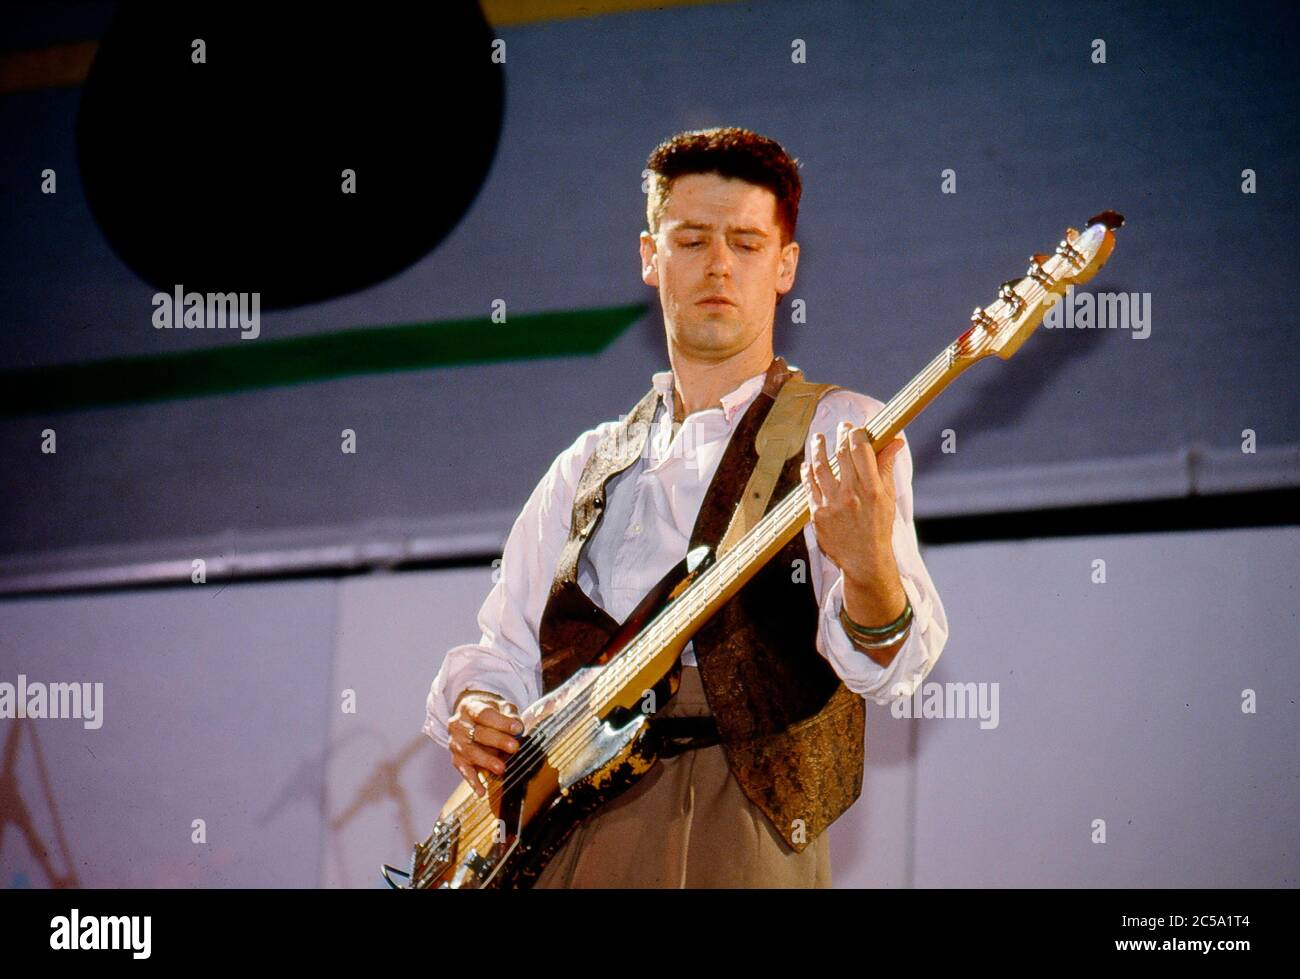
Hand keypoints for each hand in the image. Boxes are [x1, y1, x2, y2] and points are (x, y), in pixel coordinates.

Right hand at [449, 691, 523, 797]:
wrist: (469, 718)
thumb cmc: (490, 713)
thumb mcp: (501, 707)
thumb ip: (510, 715)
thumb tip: (518, 728)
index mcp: (469, 708)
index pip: (485, 714)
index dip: (501, 722)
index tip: (517, 729)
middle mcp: (458, 724)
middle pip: (478, 734)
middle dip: (497, 741)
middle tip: (514, 748)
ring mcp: (455, 742)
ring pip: (470, 753)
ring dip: (486, 761)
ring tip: (501, 769)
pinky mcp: (456, 759)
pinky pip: (464, 771)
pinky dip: (472, 781)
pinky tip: (481, 791)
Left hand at [800, 422, 904, 585]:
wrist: (864, 560)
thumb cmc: (879, 527)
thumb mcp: (888, 498)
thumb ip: (886, 467)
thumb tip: (894, 441)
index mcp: (872, 489)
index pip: (861, 450)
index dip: (856, 434)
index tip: (853, 428)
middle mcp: (851, 494)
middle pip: (841, 454)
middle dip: (839, 436)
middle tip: (839, 428)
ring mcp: (832, 504)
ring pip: (820, 467)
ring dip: (818, 449)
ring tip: (818, 439)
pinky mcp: (817, 513)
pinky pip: (809, 486)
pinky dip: (807, 472)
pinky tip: (808, 464)